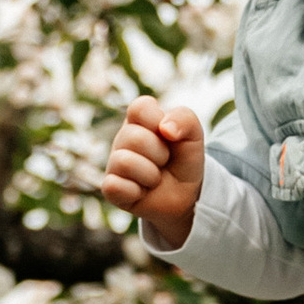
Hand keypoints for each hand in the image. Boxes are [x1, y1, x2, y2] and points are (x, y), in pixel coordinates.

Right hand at [101, 99, 205, 249]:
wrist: (187, 195)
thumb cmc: (184, 159)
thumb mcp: (193, 135)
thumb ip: (184, 119)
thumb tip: (164, 129)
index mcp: (139, 120)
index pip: (139, 108)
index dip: (157, 122)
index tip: (170, 136)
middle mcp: (123, 139)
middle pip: (134, 138)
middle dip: (160, 154)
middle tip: (165, 161)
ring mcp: (114, 163)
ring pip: (125, 162)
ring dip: (150, 175)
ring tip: (155, 178)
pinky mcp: (110, 188)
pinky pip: (113, 186)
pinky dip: (136, 192)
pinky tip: (142, 192)